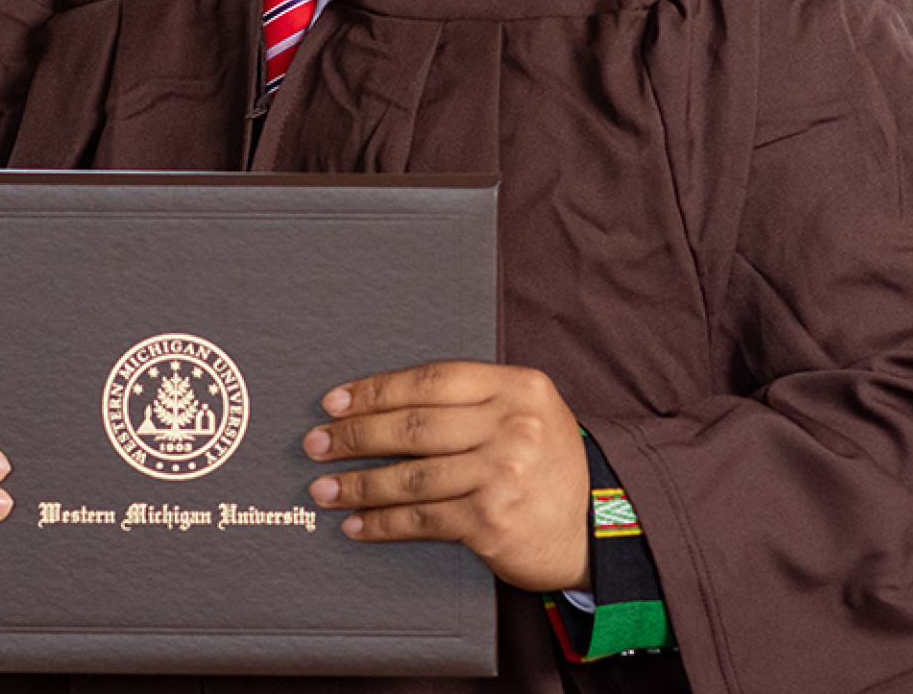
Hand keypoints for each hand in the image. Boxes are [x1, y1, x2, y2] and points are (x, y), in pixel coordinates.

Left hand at [301, 361, 588, 592]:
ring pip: (410, 476)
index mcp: (520, 387)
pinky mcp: (491, 521)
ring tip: (324, 490)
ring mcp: (503, 475)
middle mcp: (513, 426)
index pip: (432, 381)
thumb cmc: (548, 469)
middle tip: (316, 444)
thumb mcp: (529, 414)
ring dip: (358, 485)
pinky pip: (421, 519)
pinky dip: (382, 523)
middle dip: (354, 436)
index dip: (376, 390)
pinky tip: (357, 525)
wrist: (596, 531)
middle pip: (413, 426)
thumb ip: (475, 401)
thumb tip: (384, 404)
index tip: (336, 403)